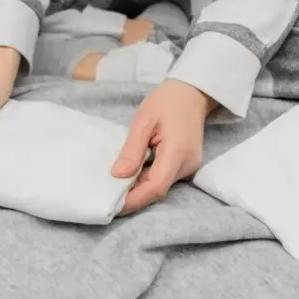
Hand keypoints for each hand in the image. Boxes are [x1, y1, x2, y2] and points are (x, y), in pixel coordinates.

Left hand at [111, 79, 216, 213]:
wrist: (192, 92)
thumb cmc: (167, 101)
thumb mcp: (143, 121)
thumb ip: (132, 150)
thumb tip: (117, 175)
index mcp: (177, 153)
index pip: (155, 187)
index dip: (133, 200)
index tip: (112, 205)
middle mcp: (187, 165)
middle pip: (157, 190)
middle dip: (133, 197)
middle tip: (106, 197)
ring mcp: (189, 166)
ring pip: (160, 185)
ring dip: (138, 188)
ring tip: (113, 188)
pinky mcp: (185, 164)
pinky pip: (163, 177)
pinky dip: (146, 179)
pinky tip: (130, 176)